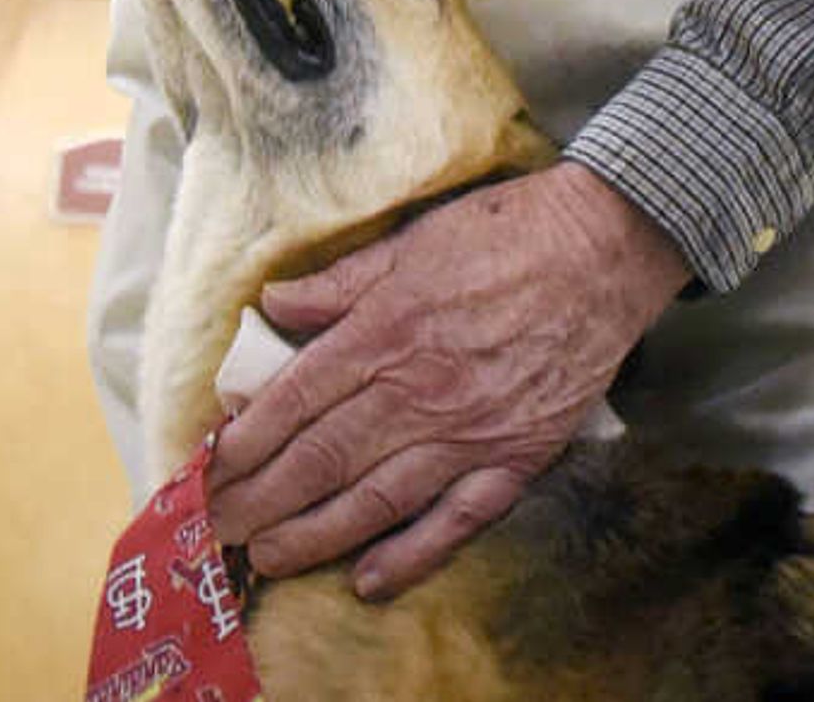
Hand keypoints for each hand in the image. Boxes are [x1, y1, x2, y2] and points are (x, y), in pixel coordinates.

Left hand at [204, 162, 687, 599]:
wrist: (606, 250)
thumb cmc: (507, 233)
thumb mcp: (412, 239)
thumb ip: (340, 281)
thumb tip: (273, 304)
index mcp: (386, 331)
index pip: (296, 398)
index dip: (246, 438)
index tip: (208, 466)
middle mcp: (419, 391)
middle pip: (322, 457)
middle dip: (260, 498)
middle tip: (215, 528)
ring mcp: (469, 432)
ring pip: (376, 498)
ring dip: (314, 534)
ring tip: (267, 557)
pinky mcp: (516, 457)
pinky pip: (457, 519)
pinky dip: (412, 555)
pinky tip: (370, 580)